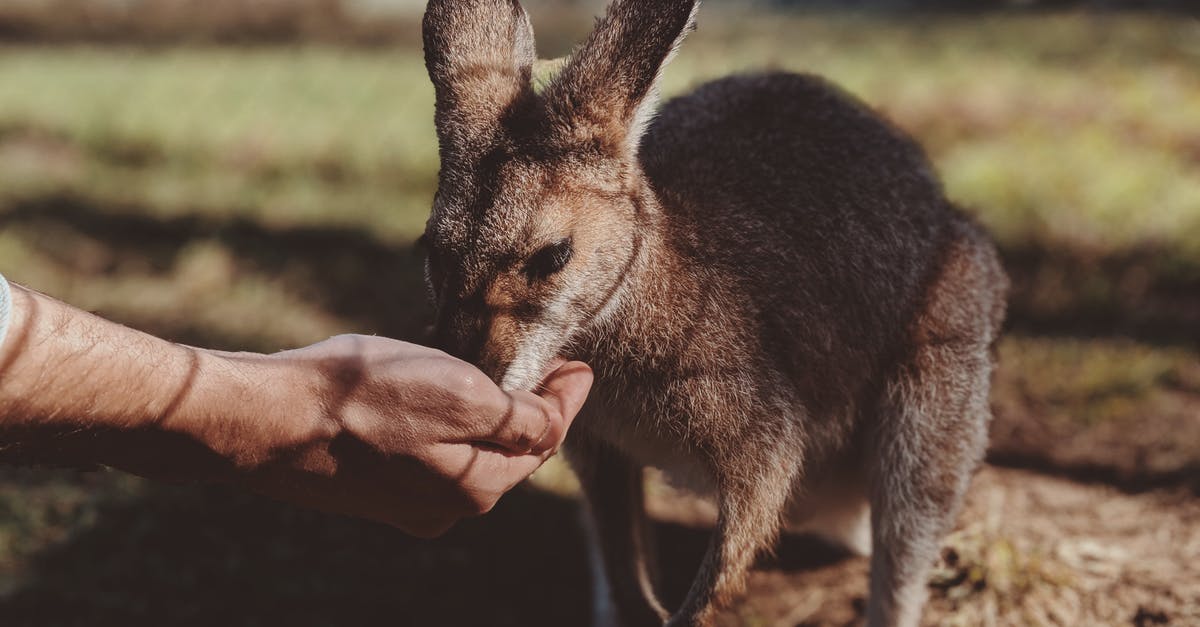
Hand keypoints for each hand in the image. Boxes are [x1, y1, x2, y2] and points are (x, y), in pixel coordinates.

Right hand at [218, 335, 592, 537]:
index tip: (582, 364)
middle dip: (529, 411)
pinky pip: (425, 453)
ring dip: (485, 418)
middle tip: (545, 368)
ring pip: (465, 455)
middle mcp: (446, 508)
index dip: (567, 397)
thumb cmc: (364, 399)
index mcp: (478, 490)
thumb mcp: (462, 397)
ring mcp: (404, 503)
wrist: (264, 420)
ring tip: (494, 378)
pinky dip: (443, 425)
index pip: (544, 440)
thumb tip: (563, 414)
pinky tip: (433, 399)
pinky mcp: (369, 487)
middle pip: (507, 454)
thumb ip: (523, 417)